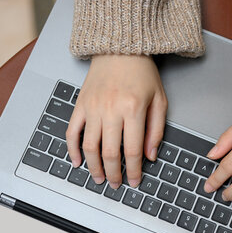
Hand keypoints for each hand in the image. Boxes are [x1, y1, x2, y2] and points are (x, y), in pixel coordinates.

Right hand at [66, 54, 166, 188]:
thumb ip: (156, 130)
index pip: (132, 151)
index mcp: (133, 109)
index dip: (133, 171)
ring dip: (94, 167)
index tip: (134, 181)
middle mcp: (111, 110)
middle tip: (117, 184)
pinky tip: (78, 162)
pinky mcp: (80, 105)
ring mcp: (93, 108)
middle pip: (110, 153)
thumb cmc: (142, 72)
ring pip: (90, 147)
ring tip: (99, 178)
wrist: (120, 47)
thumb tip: (150, 156)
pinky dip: (73, 150)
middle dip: (114, 174)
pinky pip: (72, 132)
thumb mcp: (159, 100)